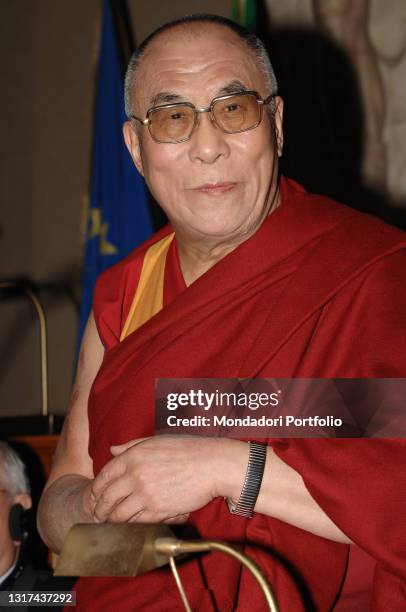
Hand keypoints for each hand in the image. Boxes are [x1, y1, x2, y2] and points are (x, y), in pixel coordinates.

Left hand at [90, 436, 226, 523]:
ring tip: (111, 524)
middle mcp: (135, 474)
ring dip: (112, 521)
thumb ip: (131, 446)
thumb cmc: (188, 450)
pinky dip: (130, 526)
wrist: (212, 464)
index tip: (94, 497)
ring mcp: (145, 493)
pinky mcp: (157, 509)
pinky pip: (136, 522)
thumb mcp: (156, 441)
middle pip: (106, 498)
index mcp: (133, 455)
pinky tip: (129, 526)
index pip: (104, 476)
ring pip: (118, 514)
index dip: (96, 490)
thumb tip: (112, 450)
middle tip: (99, 515)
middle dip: (99, 509)